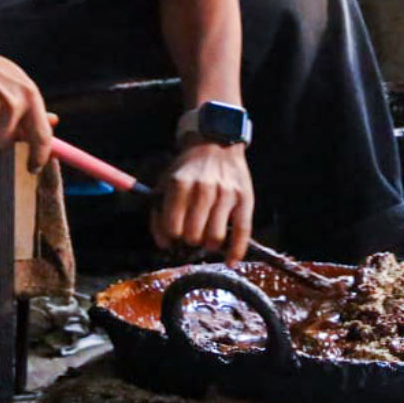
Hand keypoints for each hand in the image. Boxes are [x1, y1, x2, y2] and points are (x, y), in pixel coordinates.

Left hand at [152, 142, 254, 264]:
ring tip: (206, 237)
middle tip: (191, 233)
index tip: (173, 234)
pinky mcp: (245, 199)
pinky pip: (242, 232)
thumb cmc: (187, 168)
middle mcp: (204, 189)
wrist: (216, 142)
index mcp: (180, 184)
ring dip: (208, 244)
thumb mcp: (165, 182)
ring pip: (215, 238)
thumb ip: (158, 212)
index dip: (171, 236)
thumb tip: (164, 243)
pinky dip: (236, 251)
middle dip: (189, 240)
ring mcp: (226, 194)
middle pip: (193, 235)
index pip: (172, 227)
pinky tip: (230, 260)